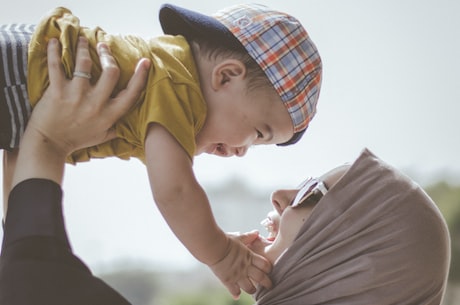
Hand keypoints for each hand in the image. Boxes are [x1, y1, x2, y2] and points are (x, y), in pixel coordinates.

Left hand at [27, 36, 149, 156]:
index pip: (131, 93)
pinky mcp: (57, 91)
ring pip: (84, 63)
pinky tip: (55, 42)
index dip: (140, 76)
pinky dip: (54, 51)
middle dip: (108, 55)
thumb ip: (118, 127)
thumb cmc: (76, 140)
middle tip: (103, 46)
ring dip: (84, 47)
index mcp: (109, 115)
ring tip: (83, 40)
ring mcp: (76, 96)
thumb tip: (132, 123)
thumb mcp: (103, 136)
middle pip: (111, 72)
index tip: (144, 62)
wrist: (49, 145)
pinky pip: (56, 66)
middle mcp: (95, 104)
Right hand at [209, 232, 271, 298]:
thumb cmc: (225, 240)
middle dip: (267, 283)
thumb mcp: (238, 237)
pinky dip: (236, 294)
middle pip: (261, 278)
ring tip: (253, 290)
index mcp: (249, 256)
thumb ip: (248, 236)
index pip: (265, 265)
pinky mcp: (228, 280)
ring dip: (253, 290)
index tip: (269, 270)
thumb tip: (256, 232)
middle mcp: (246, 267)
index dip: (268, 268)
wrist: (213, 247)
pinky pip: (234, 291)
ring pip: (250, 288)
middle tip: (269, 286)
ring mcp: (237, 275)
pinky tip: (237, 296)